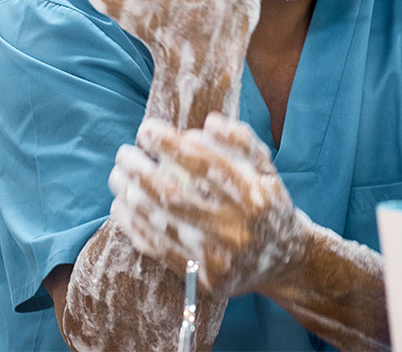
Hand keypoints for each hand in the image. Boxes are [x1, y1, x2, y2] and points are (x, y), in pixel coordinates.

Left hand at [108, 113, 305, 297]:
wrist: (285, 261)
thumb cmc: (267, 203)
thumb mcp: (265, 168)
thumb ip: (241, 140)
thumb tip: (208, 122)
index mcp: (254, 197)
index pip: (204, 164)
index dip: (169, 145)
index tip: (145, 130)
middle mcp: (237, 230)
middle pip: (174, 197)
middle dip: (140, 171)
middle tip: (123, 153)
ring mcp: (219, 259)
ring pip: (162, 225)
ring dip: (131, 197)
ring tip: (117, 176)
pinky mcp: (204, 279)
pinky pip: (160, 250)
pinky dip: (135, 227)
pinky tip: (121, 207)